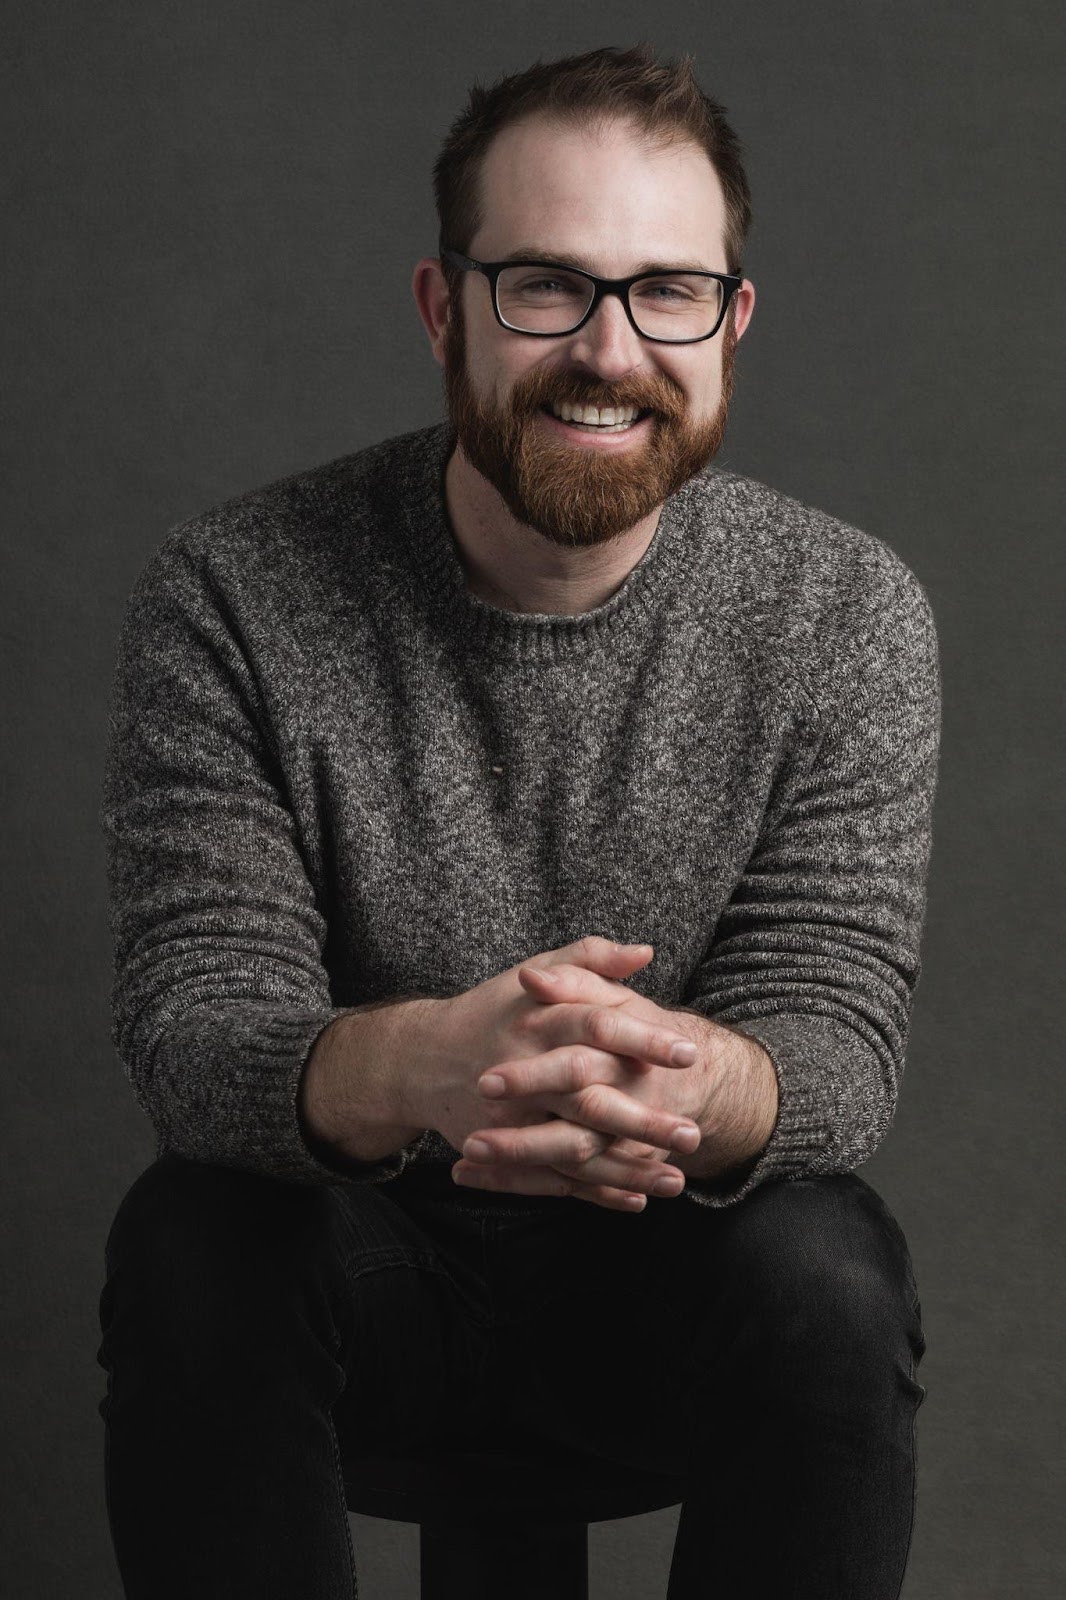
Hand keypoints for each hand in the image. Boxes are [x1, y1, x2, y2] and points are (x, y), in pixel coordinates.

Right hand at [399, 935, 705, 1211]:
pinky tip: (637, 1199)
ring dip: (628, 1168)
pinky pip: (555, 1180)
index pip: (597, 1027)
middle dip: (644, 1121)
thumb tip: (646, 952)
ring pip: (576, 1149)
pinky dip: (596, 1193)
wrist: (423, 1059)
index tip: (689, 1053)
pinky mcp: (506, 1151)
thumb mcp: (538, 972)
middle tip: (693, 1133)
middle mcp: (526, 1073)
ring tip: (678, 1179)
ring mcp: (514, 1120)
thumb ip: (590, 957)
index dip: (644, 1040)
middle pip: (590, 1100)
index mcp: (538, 1022)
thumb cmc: (494, 1010)